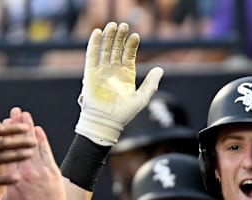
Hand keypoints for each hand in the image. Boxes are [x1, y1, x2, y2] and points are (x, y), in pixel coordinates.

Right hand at [0, 110, 68, 199]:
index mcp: (14, 178)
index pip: (6, 151)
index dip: (4, 136)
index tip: (0, 122)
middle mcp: (28, 172)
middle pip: (21, 144)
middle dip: (18, 126)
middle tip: (15, 110)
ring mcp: (42, 171)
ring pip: (35, 145)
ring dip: (30, 129)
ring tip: (26, 115)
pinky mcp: (53, 173)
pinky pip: (47, 153)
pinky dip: (43, 141)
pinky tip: (39, 131)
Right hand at [75, 22, 163, 145]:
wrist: (107, 122)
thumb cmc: (124, 114)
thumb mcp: (142, 98)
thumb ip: (151, 83)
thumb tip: (161, 69)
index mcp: (126, 75)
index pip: (128, 55)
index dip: (131, 45)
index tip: (136, 36)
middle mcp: (113, 71)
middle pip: (116, 49)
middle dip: (120, 37)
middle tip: (124, 25)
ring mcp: (101, 71)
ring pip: (105, 49)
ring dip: (109, 37)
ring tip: (114, 25)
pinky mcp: (90, 73)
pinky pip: (91, 55)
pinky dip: (94, 43)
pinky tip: (98, 32)